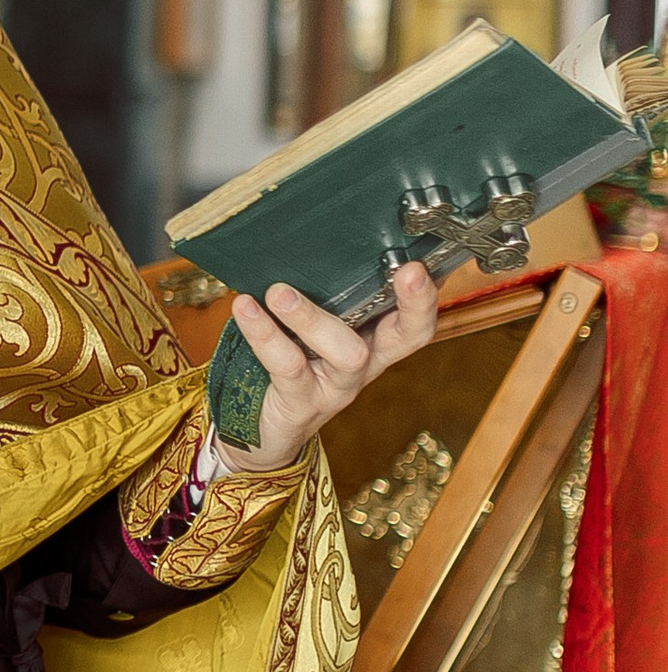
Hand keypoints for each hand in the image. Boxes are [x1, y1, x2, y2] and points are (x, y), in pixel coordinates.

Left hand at [222, 263, 438, 473]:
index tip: (422, 264)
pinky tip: (245, 308)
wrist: (263, 431)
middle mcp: (364, 365)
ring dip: (313, 318)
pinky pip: (287, 366)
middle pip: (404, 338)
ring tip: (280, 293)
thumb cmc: (292, 367)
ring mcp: (336, 387)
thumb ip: (322, 297)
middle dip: (410, 305)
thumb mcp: (314, 332)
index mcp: (374, 342)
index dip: (426, 297)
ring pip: (346, 353)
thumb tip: (307, 239)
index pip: (416, 320)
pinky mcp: (301, 402)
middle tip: (406, 271)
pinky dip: (265, 334)